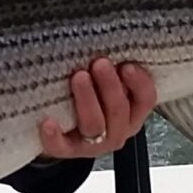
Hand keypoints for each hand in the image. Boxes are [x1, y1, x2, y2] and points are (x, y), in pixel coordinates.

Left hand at [38, 59, 157, 161]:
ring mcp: (93, 144)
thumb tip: (107, 41)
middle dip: (110, 86)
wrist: (63, 131)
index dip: (139, 83)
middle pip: (119, 111)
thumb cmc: (90, 99)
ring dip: (88, 100)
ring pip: (94, 125)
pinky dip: (55, 136)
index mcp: (132, 113)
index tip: (127, 65)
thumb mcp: (106, 84)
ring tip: (79, 77)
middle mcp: (117, 130)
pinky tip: (48, 122)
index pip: (145, 99)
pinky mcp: (68, 151)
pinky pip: (62, 146)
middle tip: (100, 63)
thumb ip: (113, 70)